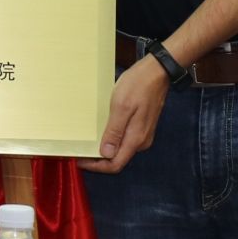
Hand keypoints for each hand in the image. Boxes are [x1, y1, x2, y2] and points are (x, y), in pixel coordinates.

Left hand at [79, 59, 168, 174]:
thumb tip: (106, 154)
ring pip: (121, 149)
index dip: (96, 166)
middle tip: (81, 150)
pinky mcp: (142, 126)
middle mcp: (141, 141)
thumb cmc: (138, 85)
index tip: (80, 160)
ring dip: (105, 148)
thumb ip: (115, 131)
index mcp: (135, 139)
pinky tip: (103, 129)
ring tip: (89, 140)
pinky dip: (112, 138)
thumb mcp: (121, 106)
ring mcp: (143, 134)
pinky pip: (125, 139)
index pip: (115, 165)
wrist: (157, 72)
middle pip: (118, 159)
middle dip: (99, 159)